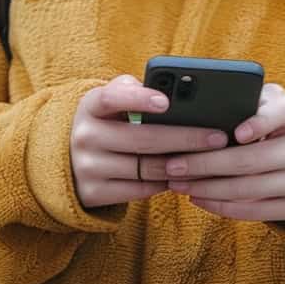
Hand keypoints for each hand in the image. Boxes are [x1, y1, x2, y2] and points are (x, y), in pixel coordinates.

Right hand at [70, 73, 228, 208]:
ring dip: (183, 164)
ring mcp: (87, 166)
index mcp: (90, 106)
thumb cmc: (106, 123)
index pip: (112, 98)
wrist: (67, 162)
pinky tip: (187, 175)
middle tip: (218, 137)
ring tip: (211, 158)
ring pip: (148, 167)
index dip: (138, 99)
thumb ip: (133, 90)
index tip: (166, 102)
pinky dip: (167, 183)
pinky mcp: (93, 193)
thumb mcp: (109, 103)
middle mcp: (85, 135)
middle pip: (144, 139)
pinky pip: (141, 189)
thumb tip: (171, 95)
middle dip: (187, 138)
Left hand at [164, 83, 284, 221]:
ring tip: (178, 184)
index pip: (280, 113)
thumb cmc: (273, 123)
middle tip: (173, 165)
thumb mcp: (267, 104)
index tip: (237, 133)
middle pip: (250, 160)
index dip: (259, 123)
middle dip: (205, 164)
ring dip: (207, 189)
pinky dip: (221, 207)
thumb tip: (200, 109)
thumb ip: (244, 99)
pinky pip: (254, 212)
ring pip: (247, 189)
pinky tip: (198, 198)